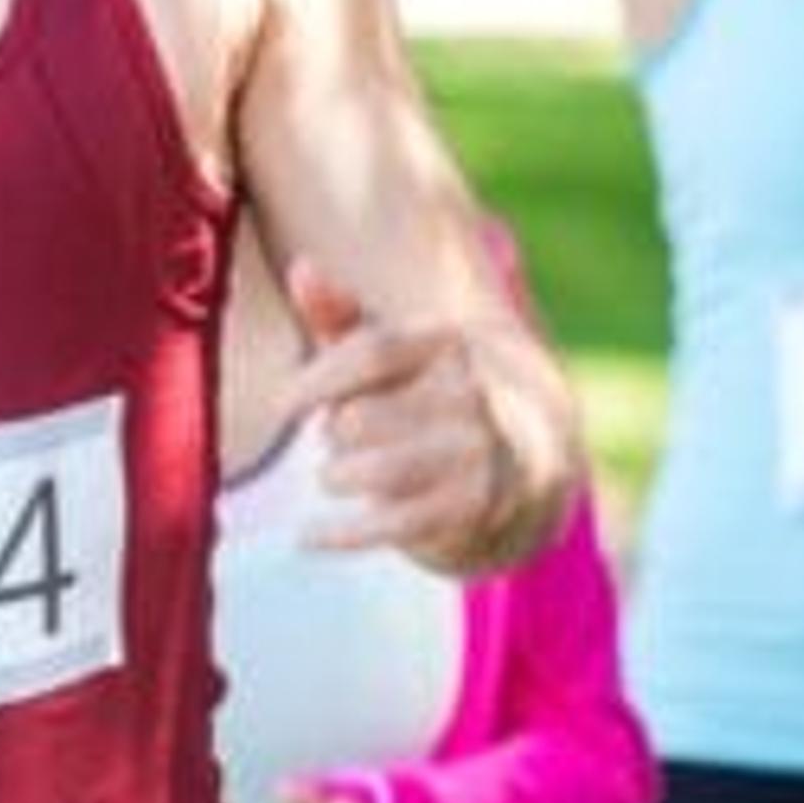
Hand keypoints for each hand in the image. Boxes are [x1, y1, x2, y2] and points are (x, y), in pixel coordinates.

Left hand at [281, 257, 558, 572]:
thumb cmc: (428, 400)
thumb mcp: (390, 356)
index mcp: (450, 344)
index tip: (282, 402)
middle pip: (365, 418)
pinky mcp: (477, 506)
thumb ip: (341, 315)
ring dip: (340, 477)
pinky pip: (396, 524)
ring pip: (380, 471)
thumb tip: (301, 266)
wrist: (520, 467)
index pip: (374, 353)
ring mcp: (479, 451)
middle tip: (343, 440)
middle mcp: (472, 393)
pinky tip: (308, 536)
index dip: (318, 379)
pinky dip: (343, 533)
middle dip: (336, 434)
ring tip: (335, 477)